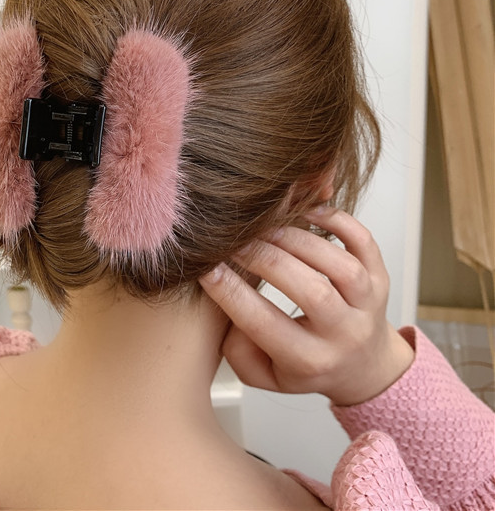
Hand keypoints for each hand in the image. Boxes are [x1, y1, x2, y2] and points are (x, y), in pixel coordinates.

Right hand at [199, 207, 414, 405]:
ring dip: (298, 240)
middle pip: (311, 292)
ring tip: (265, 228)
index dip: (231, 293)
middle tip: (233, 243)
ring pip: (339, 266)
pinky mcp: (379, 277)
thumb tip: (228, 305)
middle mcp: (344, 334)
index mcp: (310, 361)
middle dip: (265, 260)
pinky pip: (364, 243)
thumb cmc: (306, 366)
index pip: (265, 324)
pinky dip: (338, 221)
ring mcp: (368, 303)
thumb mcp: (264, 374)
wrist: (364, 367)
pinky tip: (306, 211)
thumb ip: (238, 350)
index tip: (207, 269)